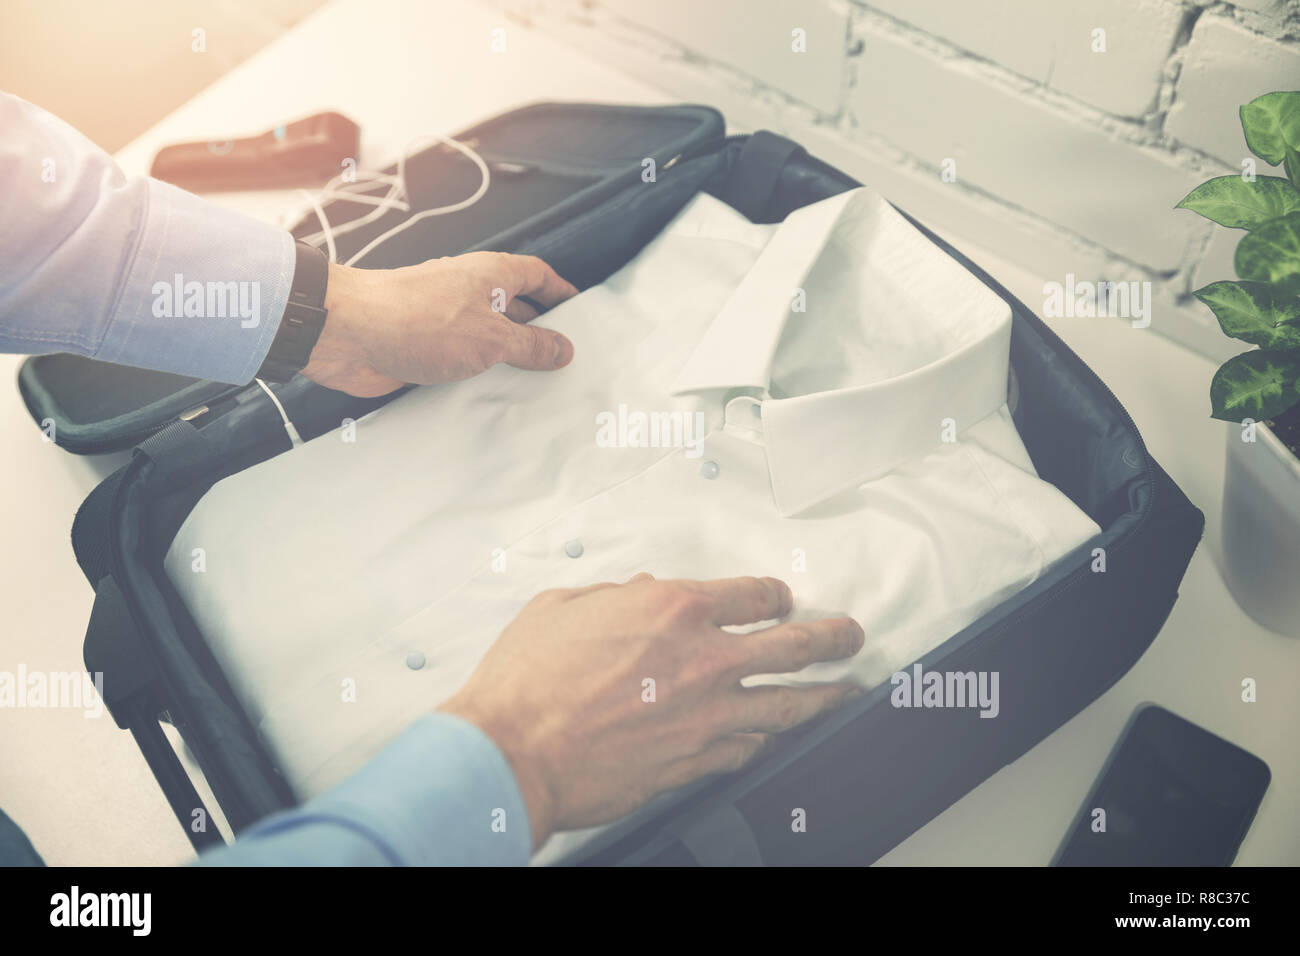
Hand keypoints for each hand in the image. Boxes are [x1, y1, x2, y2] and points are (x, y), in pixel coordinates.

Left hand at [301, 251, 578, 396]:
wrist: (347, 333)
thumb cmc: (418, 320)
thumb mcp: (490, 337)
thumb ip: (529, 345)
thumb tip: (563, 349)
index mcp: (489, 275)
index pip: (535, 274)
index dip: (559, 289)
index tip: (579, 309)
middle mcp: (467, 293)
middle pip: (513, 307)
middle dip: (538, 331)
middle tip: (564, 360)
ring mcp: (444, 320)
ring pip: (486, 339)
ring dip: (507, 360)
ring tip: (536, 389)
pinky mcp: (423, 348)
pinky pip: (461, 362)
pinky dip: (478, 377)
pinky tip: (491, 401)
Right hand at [438, 575, 863, 848]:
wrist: (513, 753)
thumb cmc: (527, 681)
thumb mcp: (562, 608)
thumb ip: (611, 596)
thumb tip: (633, 593)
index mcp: (674, 608)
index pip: (752, 594)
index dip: (773, 594)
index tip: (780, 598)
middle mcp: (704, 659)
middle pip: (795, 645)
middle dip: (832, 637)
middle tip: (849, 635)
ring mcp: (707, 716)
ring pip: (790, 705)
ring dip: (827, 696)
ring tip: (849, 691)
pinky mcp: (696, 761)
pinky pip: (751, 749)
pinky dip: (771, 741)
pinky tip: (784, 739)